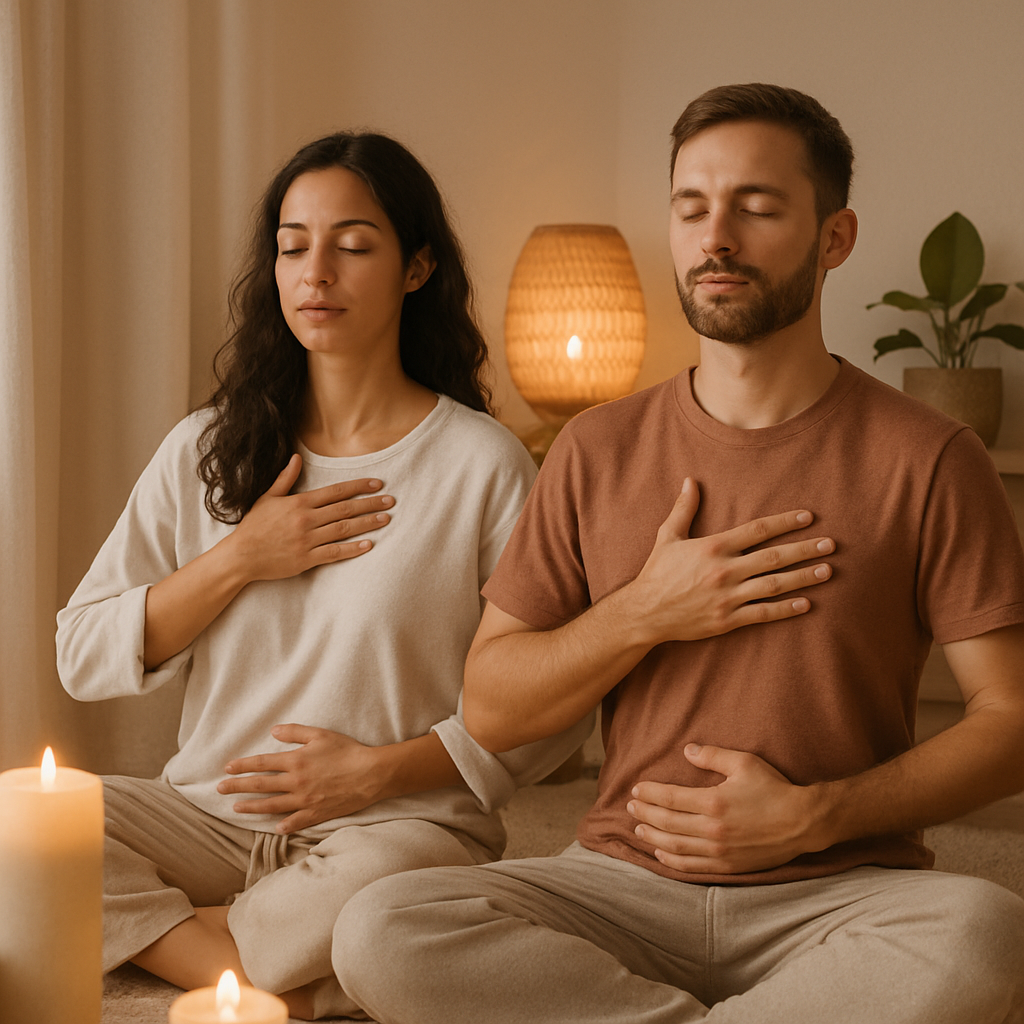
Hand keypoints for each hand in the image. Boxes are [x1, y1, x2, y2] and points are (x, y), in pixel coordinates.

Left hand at [218, 725, 385, 832]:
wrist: (370, 774)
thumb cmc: (347, 751)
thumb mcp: (321, 734)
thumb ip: (295, 732)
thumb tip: (273, 731)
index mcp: (296, 761)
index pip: (262, 763)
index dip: (243, 766)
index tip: (227, 768)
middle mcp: (296, 782)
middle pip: (260, 786)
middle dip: (238, 787)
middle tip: (220, 789)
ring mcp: (305, 800)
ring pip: (272, 805)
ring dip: (252, 807)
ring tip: (236, 808)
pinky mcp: (317, 813)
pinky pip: (296, 822)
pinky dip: (284, 826)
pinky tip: (275, 828)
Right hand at [227, 455, 393, 583]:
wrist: (241, 556)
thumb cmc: (254, 526)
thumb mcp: (267, 498)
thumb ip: (285, 478)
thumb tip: (297, 458)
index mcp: (299, 503)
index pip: (336, 491)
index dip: (358, 487)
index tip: (377, 484)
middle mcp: (306, 520)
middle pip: (345, 509)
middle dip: (370, 504)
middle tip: (390, 501)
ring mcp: (307, 540)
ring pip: (344, 530)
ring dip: (367, 524)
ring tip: (385, 519)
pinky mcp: (306, 559)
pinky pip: (334, 553)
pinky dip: (353, 549)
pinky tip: (369, 545)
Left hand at [626, 743, 821, 873]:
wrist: (802, 822)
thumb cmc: (774, 788)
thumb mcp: (744, 763)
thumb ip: (712, 756)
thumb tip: (686, 751)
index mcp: (714, 801)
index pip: (669, 798)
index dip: (649, 794)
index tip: (636, 790)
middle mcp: (712, 829)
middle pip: (667, 822)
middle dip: (645, 813)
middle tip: (631, 807)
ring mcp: (719, 851)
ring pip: (675, 845)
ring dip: (653, 836)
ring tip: (639, 827)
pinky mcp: (727, 866)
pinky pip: (692, 866)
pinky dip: (671, 861)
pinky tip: (660, 852)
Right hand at [631, 477, 834, 644]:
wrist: (644, 612)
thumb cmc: (657, 573)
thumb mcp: (668, 536)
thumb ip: (684, 509)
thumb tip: (690, 480)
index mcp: (713, 547)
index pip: (758, 530)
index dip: (785, 522)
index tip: (809, 518)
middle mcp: (725, 570)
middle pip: (774, 557)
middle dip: (805, 550)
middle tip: (831, 545)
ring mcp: (728, 597)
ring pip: (775, 585)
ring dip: (804, 578)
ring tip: (827, 571)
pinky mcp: (727, 619)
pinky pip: (763, 613)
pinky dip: (786, 609)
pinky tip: (807, 604)